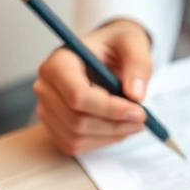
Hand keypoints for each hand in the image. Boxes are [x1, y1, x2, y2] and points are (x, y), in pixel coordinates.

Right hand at [33, 19, 151, 154]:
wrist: (107, 54)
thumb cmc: (116, 46)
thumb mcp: (133, 43)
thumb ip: (138, 64)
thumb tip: (136, 95)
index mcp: (58, 62)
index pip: (77, 95)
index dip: (110, 109)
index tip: (139, 111)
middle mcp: (46, 86)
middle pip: (77, 121)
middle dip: (115, 125)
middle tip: (143, 119)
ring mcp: (46, 109)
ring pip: (77, 137)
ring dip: (111, 135)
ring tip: (133, 122)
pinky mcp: (54, 127)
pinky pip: (75, 145)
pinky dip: (102, 141)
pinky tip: (117, 127)